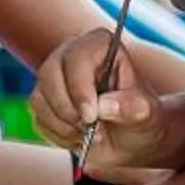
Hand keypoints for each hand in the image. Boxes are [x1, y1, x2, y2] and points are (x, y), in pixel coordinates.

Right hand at [34, 32, 167, 173]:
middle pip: (49, 74)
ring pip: (39, 98)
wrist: (131, 138)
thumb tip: (104, 106)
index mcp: (99, 46)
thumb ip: (131, 107)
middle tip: (90, 129)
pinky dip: (58, 134)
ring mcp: (53, 77)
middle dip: (67, 109)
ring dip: (64, 125)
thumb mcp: (146, 113)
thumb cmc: (140, 117)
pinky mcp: (43, 100)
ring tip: (92, 135)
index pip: (77, 58)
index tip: (91, 116)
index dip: (79, 88)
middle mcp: (71, 55)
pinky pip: (38, 117)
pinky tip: (80, 136)